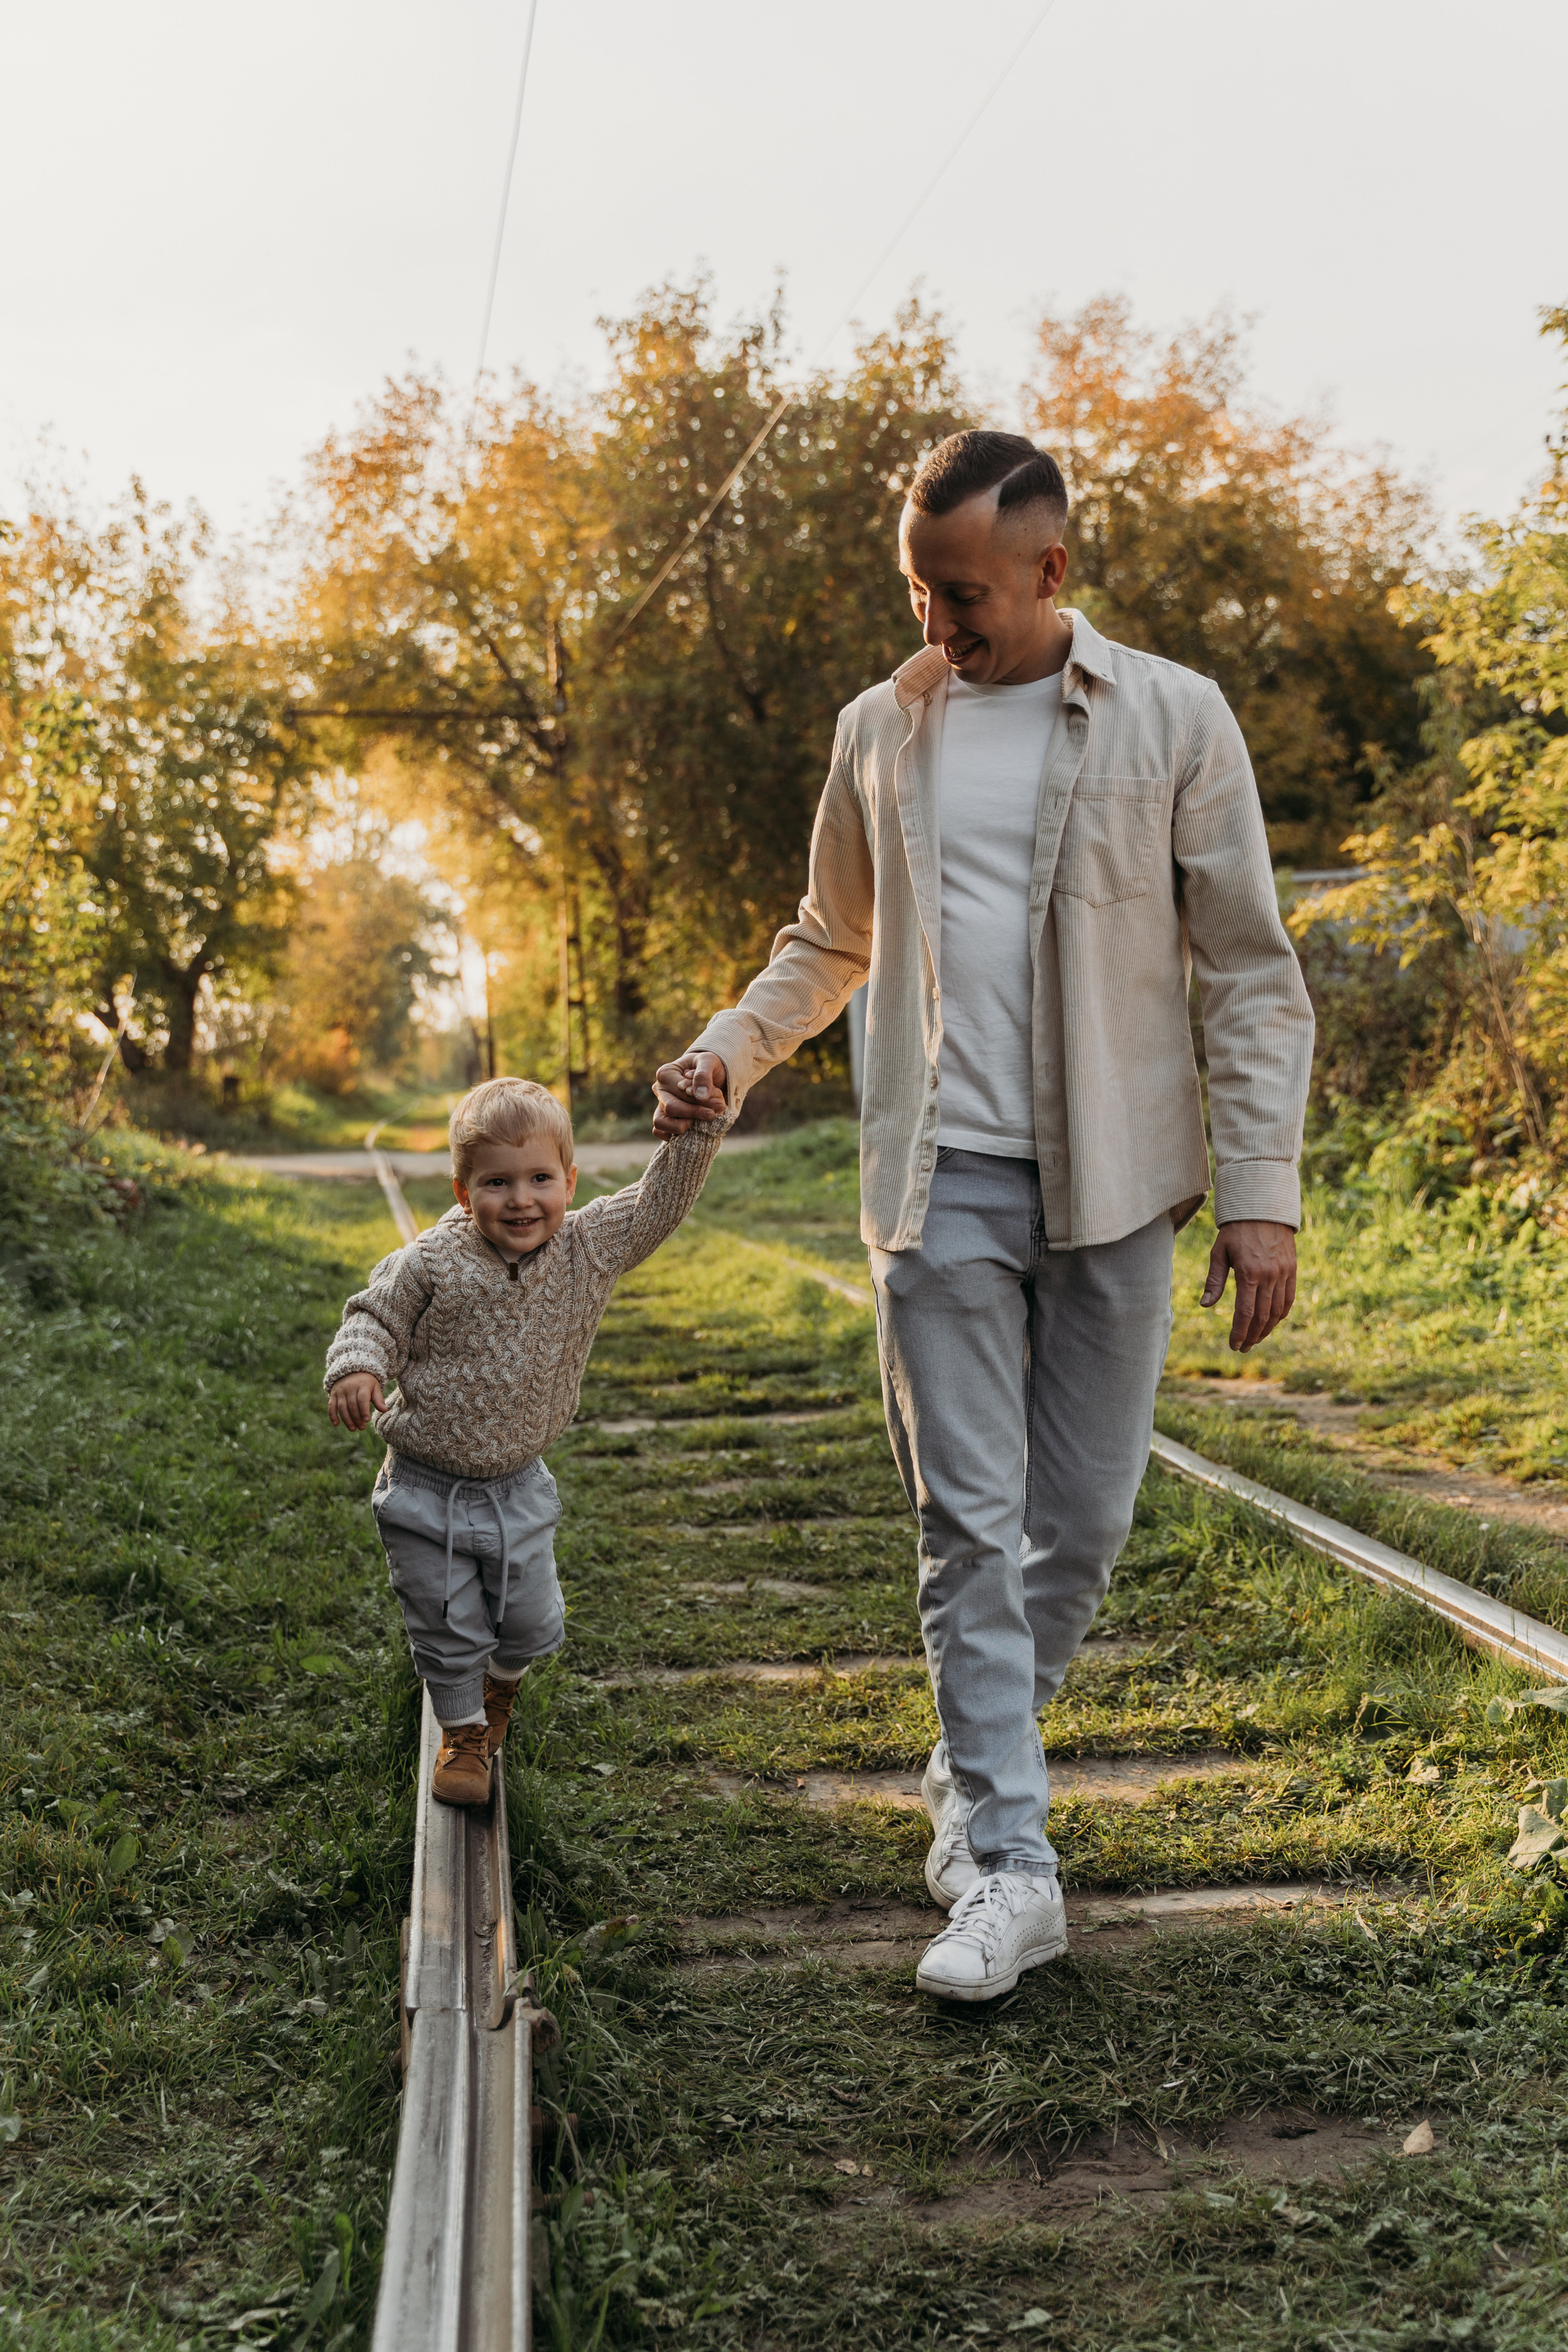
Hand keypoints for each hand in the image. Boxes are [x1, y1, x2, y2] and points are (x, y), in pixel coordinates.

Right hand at [329, 1372, 384, 1429]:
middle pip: (352, 1405)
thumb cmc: (366, 1382)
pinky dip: (332, 1415)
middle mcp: (349, 1387)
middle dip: (357, 1418)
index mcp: (362, 1385)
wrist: (351, 1371)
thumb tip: (384, 1410)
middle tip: (362, 1427)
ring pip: (342, 1407)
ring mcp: (340, 1391)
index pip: (362, 1399)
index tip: (367, 1420)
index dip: (364, 1410)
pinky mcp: (333, 1394)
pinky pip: (331, 1405)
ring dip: (347, 1419)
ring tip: (353, 1429)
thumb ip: (379, 1399)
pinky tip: (336, 1424)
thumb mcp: (375, 1387)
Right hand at [652, 1051, 727, 1136]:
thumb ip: (704, 1075)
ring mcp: (660, 1105)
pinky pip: (660, 1132)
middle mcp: (659, 1090)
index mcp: (665, 1074)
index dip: (700, 1102)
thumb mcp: (709, 1061)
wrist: (709, 1073)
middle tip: (713, 1114)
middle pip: (671, 1109)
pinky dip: (674, 1135)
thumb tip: (701, 1096)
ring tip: (698, 1122)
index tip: (719, 1105)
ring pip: (660, 1123)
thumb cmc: (707, 1065)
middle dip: (695, 1114)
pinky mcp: (664, 1117)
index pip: (680, 1094)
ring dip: (682, 1127)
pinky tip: (692, 1129)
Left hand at [1201, 1221, 1296, 1352]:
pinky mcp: (1292, 1269)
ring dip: (1266, 1329)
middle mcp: (1269, 1276)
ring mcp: (1283, 1273)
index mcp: (1248, 1273)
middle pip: (1262, 1316)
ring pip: (1277, 1311)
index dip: (1240, 1333)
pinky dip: (1281, 1314)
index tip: (1233, 1346)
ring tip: (1255, 1339)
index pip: (1245, 1313)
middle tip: (1243, 1348)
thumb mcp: (1219, 1252)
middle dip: (1252, 1336)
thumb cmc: (1235, 1230)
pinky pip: (1288, 1299)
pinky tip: (1272, 1322)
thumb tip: (1205, 1306)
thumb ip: (1214, 1280)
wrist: (1263, 1207)